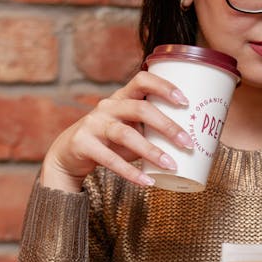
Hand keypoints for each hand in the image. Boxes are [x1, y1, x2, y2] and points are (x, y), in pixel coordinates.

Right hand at [40, 70, 193, 192]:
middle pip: (140, 108)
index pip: (142, 79)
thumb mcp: (131, 128)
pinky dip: (131, 172)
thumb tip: (192, 141)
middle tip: (188, 143)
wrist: (69, 153)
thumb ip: (153, 130)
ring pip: (126, 134)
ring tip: (171, 166)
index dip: (164, 86)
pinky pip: (110, 159)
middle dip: (167, 125)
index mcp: (122, 97)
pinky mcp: (83, 144)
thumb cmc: (110, 140)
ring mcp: (94, 124)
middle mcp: (108, 106)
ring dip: (152, 151)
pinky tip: (147, 182)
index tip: (185, 101)